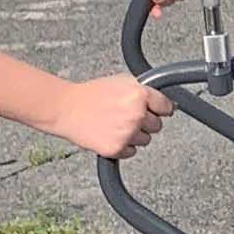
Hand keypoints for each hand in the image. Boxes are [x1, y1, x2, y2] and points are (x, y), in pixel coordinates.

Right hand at [54, 73, 171, 162]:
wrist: (66, 109)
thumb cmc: (91, 94)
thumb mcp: (121, 81)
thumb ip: (144, 91)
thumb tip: (167, 104)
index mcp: (140, 95)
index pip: (166, 107)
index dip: (160, 109)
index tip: (155, 110)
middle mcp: (136, 114)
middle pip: (157, 126)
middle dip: (145, 122)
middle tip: (125, 116)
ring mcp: (127, 133)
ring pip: (145, 140)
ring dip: (134, 135)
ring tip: (114, 124)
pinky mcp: (117, 148)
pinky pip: (131, 152)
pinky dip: (123, 146)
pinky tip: (109, 134)